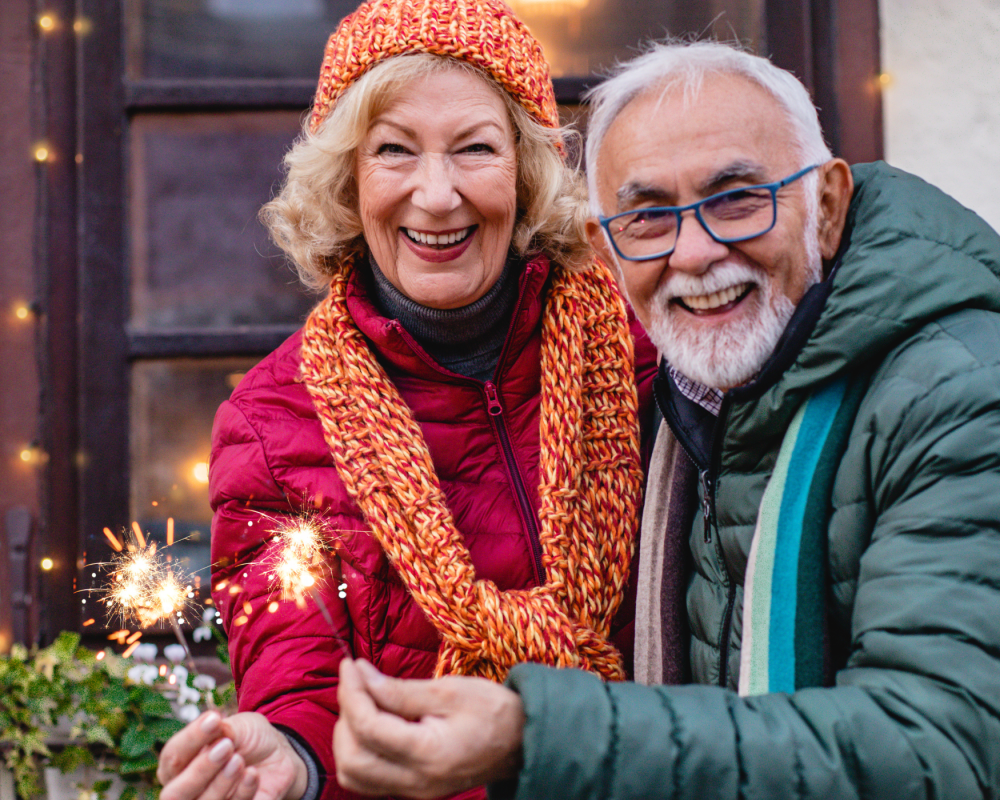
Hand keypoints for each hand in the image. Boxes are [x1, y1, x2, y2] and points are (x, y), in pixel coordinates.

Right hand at [158, 711, 308, 799]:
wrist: (279, 755)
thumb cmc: (249, 738)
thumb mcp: (238, 726)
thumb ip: (222, 730)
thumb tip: (211, 725)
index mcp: (179, 764)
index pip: (172, 756)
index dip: (191, 738)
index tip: (214, 719)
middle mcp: (186, 790)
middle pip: (175, 794)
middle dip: (200, 771)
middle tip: (226, 747)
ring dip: (222, 782)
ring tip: (239, 760)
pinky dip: (243, 791)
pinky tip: (253, 774)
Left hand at [335, 659, 524, 797]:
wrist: (521, 742)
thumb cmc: (492, 711)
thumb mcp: (449, 691)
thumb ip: (399, 690)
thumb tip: (360, 675)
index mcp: (428, 753)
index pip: (368, 728)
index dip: (352, 692)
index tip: (350, 665)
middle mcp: (415, 782)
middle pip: (352, 758)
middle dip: (346, 714)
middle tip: (357, 682)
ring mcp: (412, 791)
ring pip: (353, 773)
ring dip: (348, 736)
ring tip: (364, 701)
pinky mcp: (411, 790)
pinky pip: (368, 777)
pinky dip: (359, 749)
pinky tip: (373, 721)